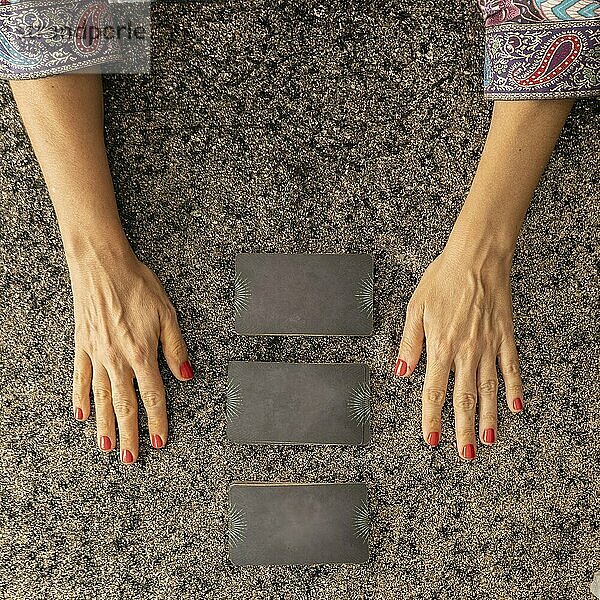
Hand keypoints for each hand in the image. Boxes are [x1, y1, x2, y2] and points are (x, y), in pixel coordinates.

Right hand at [70, 248, 191, 463]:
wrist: (102, 266)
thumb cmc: (137, 286)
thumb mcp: (167, 314)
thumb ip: (175, 349)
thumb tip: (186, 375)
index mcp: (142, 353)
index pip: (153, 396)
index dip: (158, 420)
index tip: (160, 441)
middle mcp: (117, 360)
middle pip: (125, 405)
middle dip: (130, 434)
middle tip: (131, 458)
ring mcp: (97, 355)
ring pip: (102, 398)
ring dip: (105, 425)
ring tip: (107, 448)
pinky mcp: (82, 346)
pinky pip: (81, 379)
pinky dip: (81, 399)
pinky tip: (82, 416)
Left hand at [394, 244, 523, 459]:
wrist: (476, 257)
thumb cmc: (443, 279)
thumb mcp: (416, 308)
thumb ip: (409, 343)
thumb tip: (401, 371)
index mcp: (440, 346)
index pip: (433, 391)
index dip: (431, 418)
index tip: (432, 439)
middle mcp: (465, 351)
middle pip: (464, 399)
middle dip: (462, 429)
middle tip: (465, 454)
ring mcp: (488, 346)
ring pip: (488, 390)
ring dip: (488, 418)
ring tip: (487, 440)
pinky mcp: (505, 337)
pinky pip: (511, 368)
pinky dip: (514, 388)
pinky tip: (514, 406)